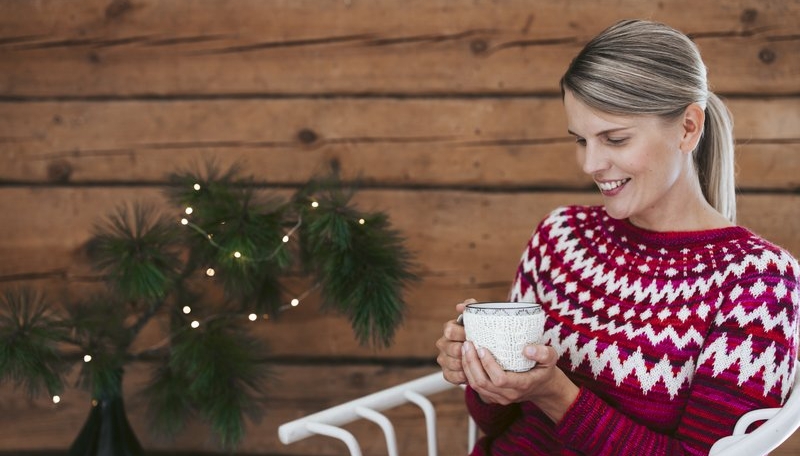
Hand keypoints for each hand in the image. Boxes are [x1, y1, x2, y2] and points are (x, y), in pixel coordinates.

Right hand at [435, 299, 475, 384]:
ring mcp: (444, 358)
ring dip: (466, 364)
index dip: (462, 334)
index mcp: (449, 329)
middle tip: (479, 352)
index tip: (475, 337)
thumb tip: (460, 306)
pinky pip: (451, 376)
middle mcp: (443, 343)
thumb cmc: (480, 334)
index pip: (450, 330)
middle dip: (466, 351)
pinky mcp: (446, 372)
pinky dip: (462, 376)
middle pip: (452, 349)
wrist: (482, 353)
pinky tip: (471, 373)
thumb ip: (470, 308)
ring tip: (477, 363)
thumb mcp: (478, 319)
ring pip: (452, 363)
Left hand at [461, 341, 579, 422]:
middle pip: (482, 383)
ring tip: (465, 349)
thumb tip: (526, 349)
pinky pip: (476, 387)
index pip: (500, 379)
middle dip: (471, 363)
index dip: (488, 365)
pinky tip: (467, 358)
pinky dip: (468, 373)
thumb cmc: (545, 369)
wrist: (543, 388)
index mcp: (522, 385)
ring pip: (476, 386)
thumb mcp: (551, 358)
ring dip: (467, 367)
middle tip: (467, 344)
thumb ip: (543, 353)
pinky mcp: (493, 397)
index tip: (482, 348)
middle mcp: (509, 395)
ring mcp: (500, 398)